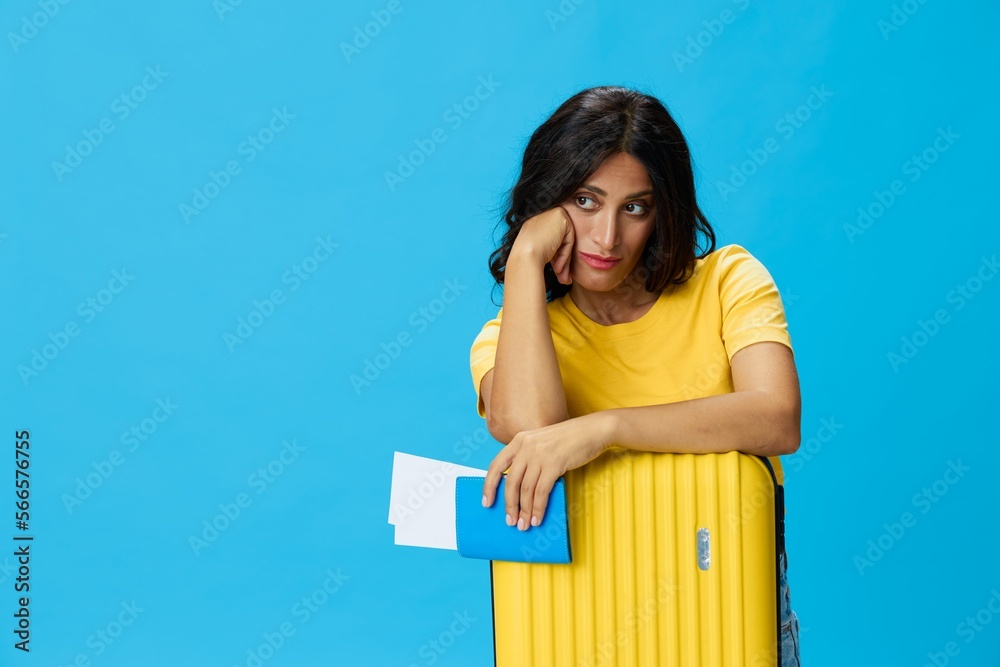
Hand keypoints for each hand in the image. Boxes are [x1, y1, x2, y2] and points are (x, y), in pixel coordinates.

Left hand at [481, 413, 610, 529]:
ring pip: (525, 490)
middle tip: (510, 521)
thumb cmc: (569, 439)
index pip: (496, 465)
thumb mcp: (541, 442)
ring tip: (524, 524)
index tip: (486, 502)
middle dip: (509, 505)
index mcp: (519, 440)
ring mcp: (539, 454)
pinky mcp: (554, 464)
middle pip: (510, 482)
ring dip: (524, 511)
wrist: (593, 430)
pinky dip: (538, 508)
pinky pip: (541, 492)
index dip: (489, 486)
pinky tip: (537, 518)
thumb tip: (520, 488)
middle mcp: (526, 446)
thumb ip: (528, 457)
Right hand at [511, 206, 575, 284]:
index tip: (555, 271)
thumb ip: (553, 251)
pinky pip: (569, 237)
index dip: (555, 257)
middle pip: (560, 239)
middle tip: (562, 277)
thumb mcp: (541, 253)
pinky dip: (566, 253)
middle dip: (562, 260)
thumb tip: (565, 268)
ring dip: (564, 260)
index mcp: (533, 223)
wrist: (524, 257)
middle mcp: (541, 215)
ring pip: (566, 239)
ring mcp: (550, 213)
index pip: (552, 240)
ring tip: (561, 276)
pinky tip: (558, 266)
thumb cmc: (528, 260)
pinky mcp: (560, 215)